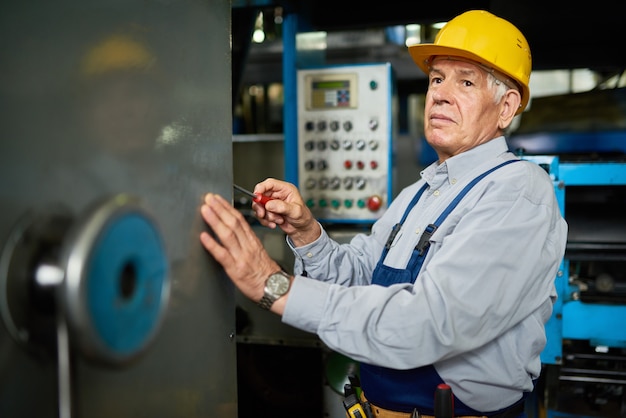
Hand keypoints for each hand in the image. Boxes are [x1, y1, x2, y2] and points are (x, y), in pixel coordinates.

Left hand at [199, 193, 282, 307]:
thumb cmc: (265, 272)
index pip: (239, 219)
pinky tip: (204, 237)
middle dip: (219, 208)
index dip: (227, 207)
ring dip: (215, 220)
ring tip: (205, 210)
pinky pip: (223, 255)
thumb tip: (232, 229)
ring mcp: (241, 257)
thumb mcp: (257, 251)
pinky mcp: (235, 269)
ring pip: (228, 235)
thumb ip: (246, 240)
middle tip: (208, 198)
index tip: (217, 199)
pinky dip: (212, 245)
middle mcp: (247, 246)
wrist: (275, 287)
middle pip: (233, 223)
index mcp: (252, 240)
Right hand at [251, 178, 320, 246]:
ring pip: (259, 207)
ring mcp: (272, 204)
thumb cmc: (303, 217)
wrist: (301, 229)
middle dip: (260, 206)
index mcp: (285, 189)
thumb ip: (282, 207)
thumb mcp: (295, 211)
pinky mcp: (269, 212)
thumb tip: (269, 204)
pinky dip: (265, 221)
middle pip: (260, 195)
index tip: (257, 196)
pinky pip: (260, 215)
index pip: (270, 184)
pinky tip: (274, 223)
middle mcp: (277, 195)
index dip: (261, 188)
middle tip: (263, 213)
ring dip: (266, 216)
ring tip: (278, 220)